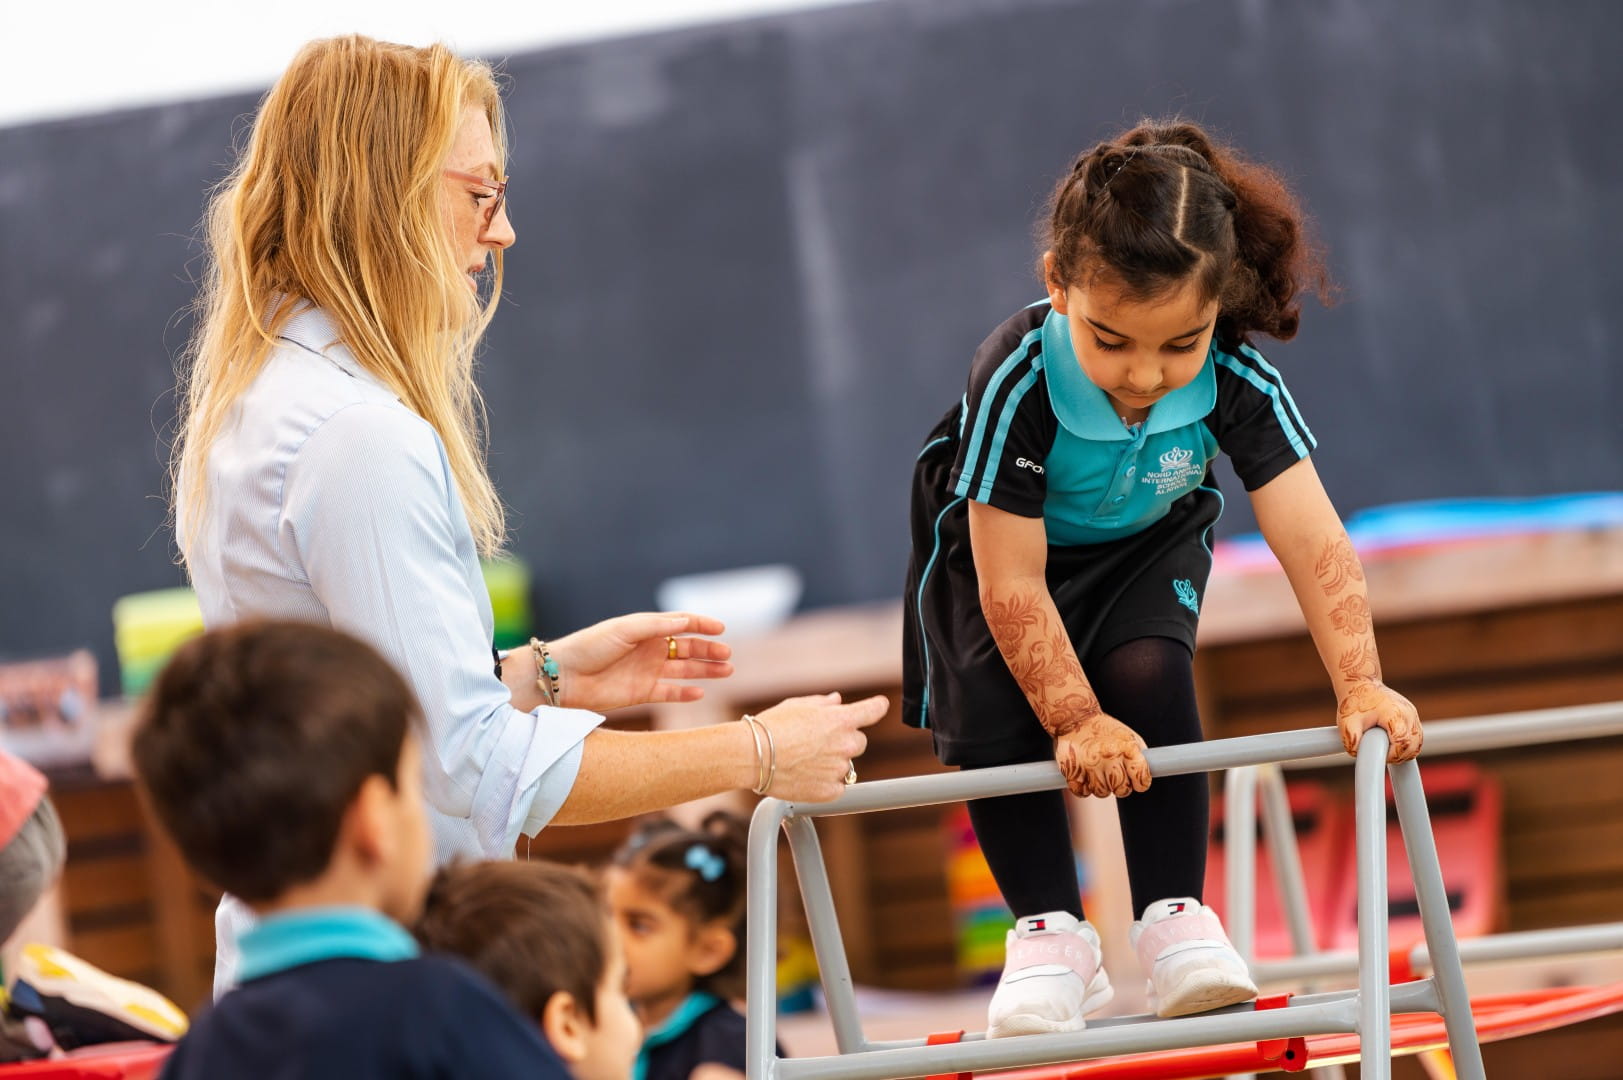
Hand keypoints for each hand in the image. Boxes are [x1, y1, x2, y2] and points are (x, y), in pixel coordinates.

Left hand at [549, 613, 733, 711]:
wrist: (564, 677)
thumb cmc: (591, 646)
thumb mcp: (625, 629)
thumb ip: (656, 626)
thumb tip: (687, 621)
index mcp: (646, 629)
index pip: (681, 624)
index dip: (702, 625)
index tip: (721, 628)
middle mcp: (649, 649)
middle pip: (687, 648)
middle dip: (708, 650)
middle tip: (727, 655)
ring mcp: (647, 671)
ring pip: (684, 669)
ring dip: (705, 670)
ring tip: (726, 671)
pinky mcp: (641, 693)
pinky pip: (670, 692)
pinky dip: (685, 693)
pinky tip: (700, 692)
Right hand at [753, 692, 886, 801]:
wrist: (752, 755)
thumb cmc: (771, 726)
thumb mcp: (797, 705)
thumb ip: (823, 703)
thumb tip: (837, 701)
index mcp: (841, 719)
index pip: (873, 710)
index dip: (877, 707)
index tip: (881, 705)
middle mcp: (846, 744)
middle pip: (859, 742)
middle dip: (844, 741)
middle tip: (819, 742)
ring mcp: (838, 769)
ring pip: (845, 766)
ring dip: (832, 763)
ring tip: (804, 760)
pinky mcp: (829, 791)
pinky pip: (837, 786)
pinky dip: (825, 783)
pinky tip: (805, 775)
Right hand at [1054, 715, 1150, 798]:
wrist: (1075, 718)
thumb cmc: (1105, 730)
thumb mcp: (1128, 737)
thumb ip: (1140, 757)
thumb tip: (1147, 778)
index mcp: (1127, 748)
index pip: (1141, 779)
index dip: (1140, 782)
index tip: (1136, 781)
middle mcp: (1110, 756)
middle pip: (1122, 790)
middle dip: (1119, 785)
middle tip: (1114, 774)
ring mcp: (1090, 763)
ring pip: (1102, 792)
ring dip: (1101, 786)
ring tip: (1097, 771)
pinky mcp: (1072, 769)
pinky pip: (1082, 792)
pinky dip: (1083, 788)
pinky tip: (1084, 775)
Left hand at [1336, 681, 1421, 761]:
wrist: (1360, 683)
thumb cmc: (1353, 702)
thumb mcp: (1347, 723)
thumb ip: (1352, 741)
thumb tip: (1358, 756)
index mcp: (1394, 714)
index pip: (1403, 743)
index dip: (1392, 755)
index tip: (1379, 756)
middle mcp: (1408, 713)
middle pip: (1414, 746)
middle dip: (1399, 756)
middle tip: (1381, 755)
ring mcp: (1413, 713)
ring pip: (1418, 743)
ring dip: (1404, 752)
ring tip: (1385, 749)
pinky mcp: (1413, 715)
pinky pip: (1416, 737)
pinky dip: (1407, 745)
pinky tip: (1391, 744)